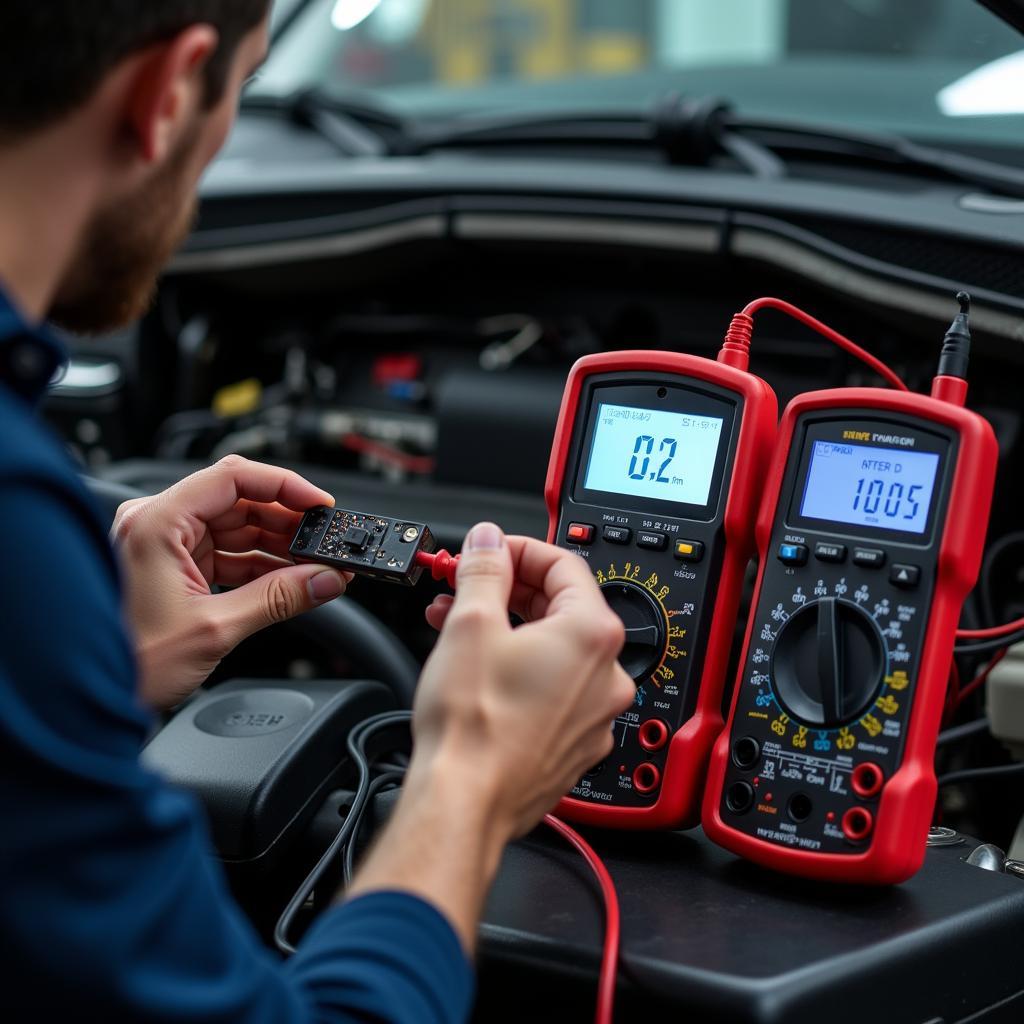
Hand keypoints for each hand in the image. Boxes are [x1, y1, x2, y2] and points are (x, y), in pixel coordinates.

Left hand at [112, 455, 350, 708]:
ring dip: (278, 547)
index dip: (285, 486)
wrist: (86, 701)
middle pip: (239, 502)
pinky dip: (260, 566)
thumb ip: (279, 599)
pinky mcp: (173, 567)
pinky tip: (291, 580)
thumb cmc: (126, 663)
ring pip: (237, 528)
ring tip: (315, 566)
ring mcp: (164, 545)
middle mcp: (157, 524)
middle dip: (287, 523)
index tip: (320, 506)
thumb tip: (325, 580)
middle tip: (325, 543)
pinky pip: (228, 553)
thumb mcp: (216, 629)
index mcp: (156, 522)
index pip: (233, 478)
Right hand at [415, 522, 633, 836]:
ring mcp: (596, 713)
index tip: (488, 551)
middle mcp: (607, 674)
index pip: (563, 564)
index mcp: (593, 635)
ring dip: (508, 629)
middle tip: (467, 587)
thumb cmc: (473, 726)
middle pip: (562, 606)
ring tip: (458, 627)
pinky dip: (521, 669)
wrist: (465, 804)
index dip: (518, 549)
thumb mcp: (471, 623)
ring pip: (554, 649)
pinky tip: (481, 670)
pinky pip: (554, 688)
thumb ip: (485, 569)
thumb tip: (489, 541)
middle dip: (508, 590)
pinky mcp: (576, 743)